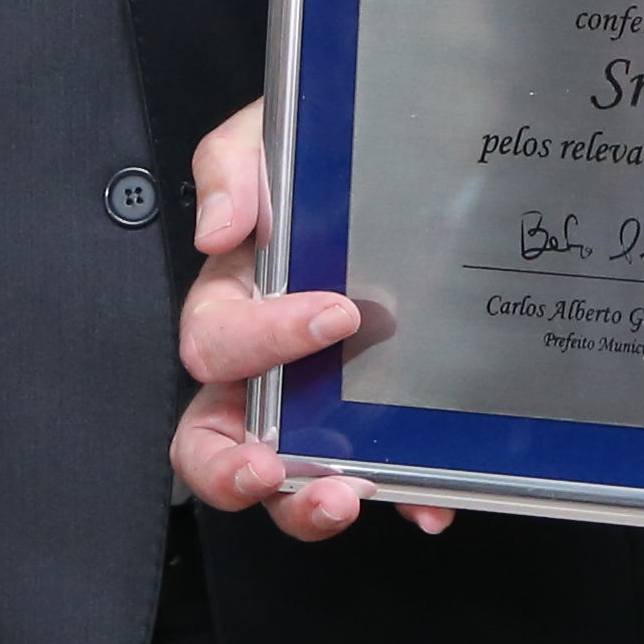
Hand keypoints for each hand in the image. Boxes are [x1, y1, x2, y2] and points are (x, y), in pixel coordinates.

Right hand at [171, 99, 447, 541]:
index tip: (335, 315)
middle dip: (231, 469)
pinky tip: (430, 503)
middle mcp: (260, 371)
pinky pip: (377, 476)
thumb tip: (217, 229)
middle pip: (213, 443)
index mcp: (231, 306)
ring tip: (346, 497)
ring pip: (284, 478)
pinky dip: (403, 497)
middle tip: (270, 470)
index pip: (216, 342)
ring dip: (305, 502)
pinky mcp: (371, 425)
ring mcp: (313, 407)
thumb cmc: (313, 163)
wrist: (393, 159)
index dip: (264, 338)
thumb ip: (228, 170)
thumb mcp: (265, 140)